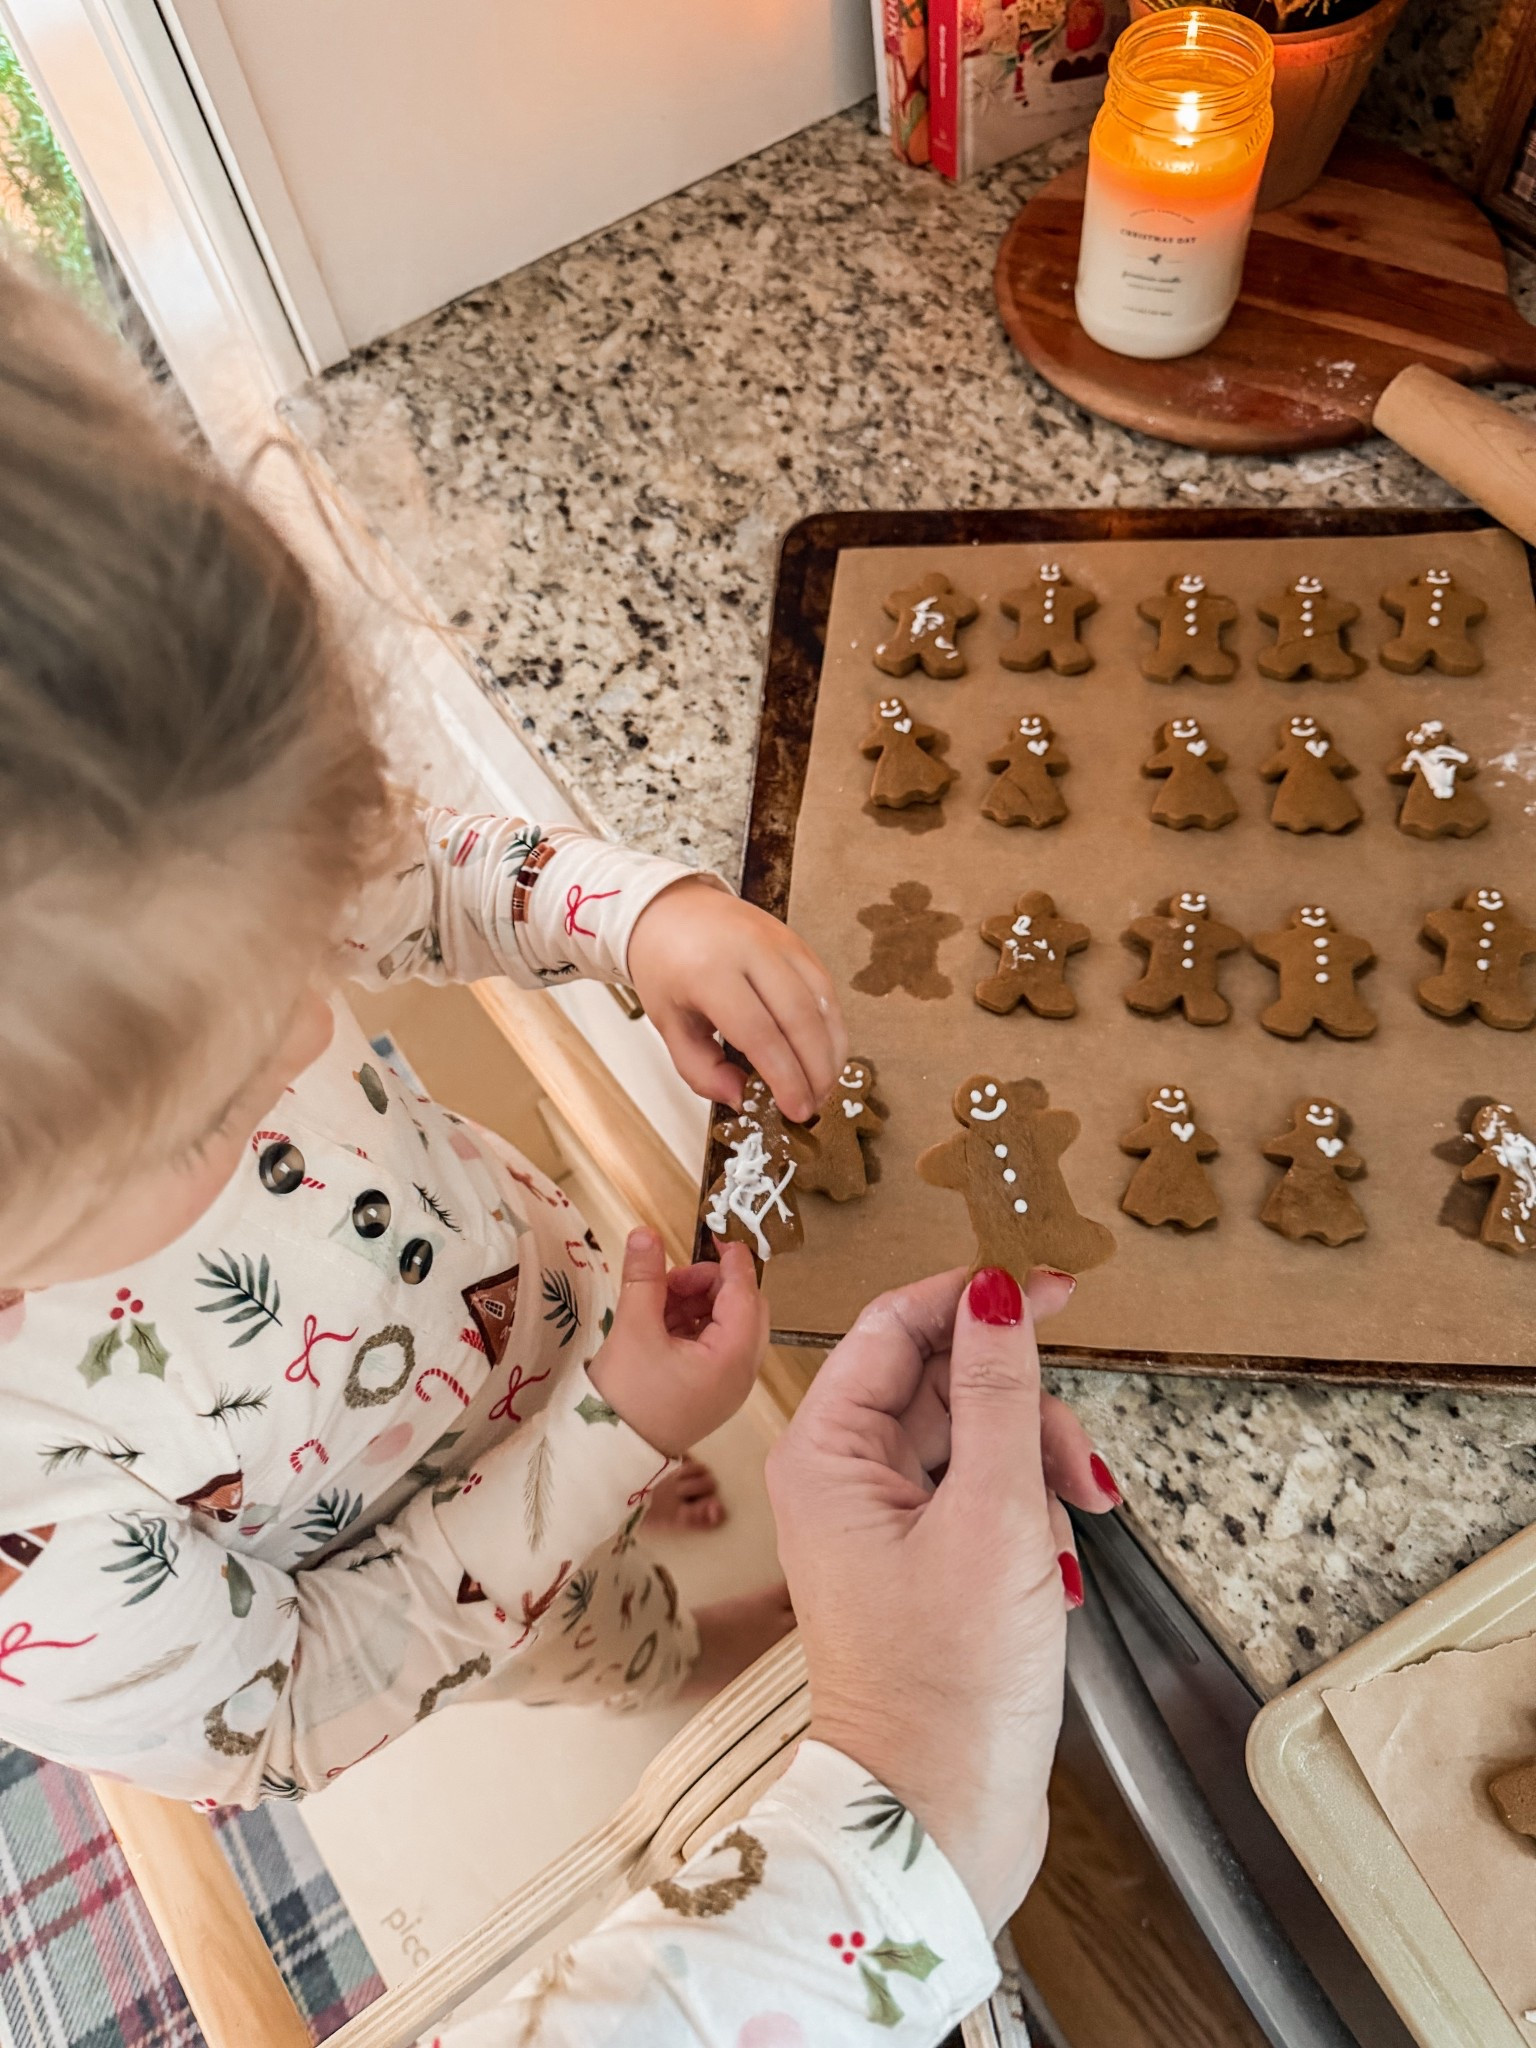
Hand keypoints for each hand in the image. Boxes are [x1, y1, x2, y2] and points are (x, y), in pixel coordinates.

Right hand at [589, 1230, 769, 1456]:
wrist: (610, 1453)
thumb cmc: (626, 1396)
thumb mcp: (633, 1328)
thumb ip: (645, 1277)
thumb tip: (646, 1233)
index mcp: (732, 1358)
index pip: (745, 1294)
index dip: (732, 1260)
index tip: (716, 1235)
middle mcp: (741, 1372)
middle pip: (743, 1308)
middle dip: (709, 1284)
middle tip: (671, 1279)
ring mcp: (728, 1384)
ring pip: (727, 1324)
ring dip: (697, 1302)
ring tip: (656, 1301)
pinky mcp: (711, 1391)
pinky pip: (714, 1344)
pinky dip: (692, 1325)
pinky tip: (659, 1321)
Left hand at [627, 879, 846, 1123]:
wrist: (669, 910)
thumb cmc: (666, 967)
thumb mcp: (669, 1023)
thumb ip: (701, 1069)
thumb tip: (742, 1098)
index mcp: (709, 971)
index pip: (759, 1032)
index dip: (784, 1077)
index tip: (795, 1111)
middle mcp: (750, 950)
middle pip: (799, 1018)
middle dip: (814, 1071)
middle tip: (813, 1106)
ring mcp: (780, 941)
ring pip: (821, 1003)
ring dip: (830, 1052)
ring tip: (822, 1087)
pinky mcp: (797, 942)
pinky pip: (826, 989)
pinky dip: (831, 1027)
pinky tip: (824, 1055)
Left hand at [766, 1266, 1117, 1934]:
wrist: (941, 1821)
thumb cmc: (952, 1681)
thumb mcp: (992, 1514)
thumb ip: (998, 1392)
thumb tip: (997, 1293)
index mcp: (826, 1450)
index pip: (896, 1323)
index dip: (977, 1296)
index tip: (1057, 1284)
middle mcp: (842, 1476)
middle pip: (945, 1380)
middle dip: (1024, 1411)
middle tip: (1083, 1467)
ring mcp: (883, 1522)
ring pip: (974, 1438)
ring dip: (1037, 1469)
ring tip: (1072, 1533)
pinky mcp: (923, 1564)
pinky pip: (982, 1496)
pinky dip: (1028, 1517)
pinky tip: (1054, 1570)